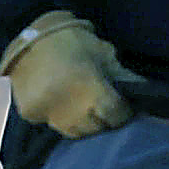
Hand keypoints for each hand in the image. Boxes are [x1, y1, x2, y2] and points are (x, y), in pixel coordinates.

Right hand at [0, 13, 134, 139]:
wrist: (28, 36)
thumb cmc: (72, 41)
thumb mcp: (103, 54)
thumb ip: (122, 76)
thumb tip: (140, 93)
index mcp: (91, 90)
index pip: (116, 116)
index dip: (123, 111)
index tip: (122, 106)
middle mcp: (70, 108)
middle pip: (96, 128)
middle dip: (102, 118)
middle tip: (102, 107)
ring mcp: (47, 114)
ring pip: (74, 132)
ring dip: (82, 123)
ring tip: (82, 108)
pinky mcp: (30, 114)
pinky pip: (51, 124)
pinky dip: (58, 117)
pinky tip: (59, 102)